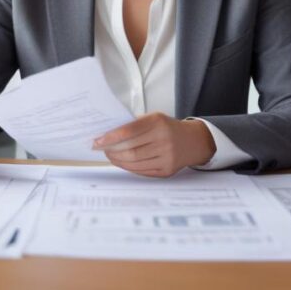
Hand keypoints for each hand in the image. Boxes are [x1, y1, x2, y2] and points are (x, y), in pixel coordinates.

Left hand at [93, 113, 216, 177]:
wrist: (192, 141)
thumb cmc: (168, 128)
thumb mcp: (154, 118)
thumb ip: (133, 124)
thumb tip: (107, 134)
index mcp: (158, 122)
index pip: (128, 131)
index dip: (110, 138)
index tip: (97, 141)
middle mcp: (164, 140)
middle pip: (130, 150)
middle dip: (111, 151)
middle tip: (100, 149)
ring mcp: (167, 157)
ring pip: (134, 163)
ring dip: (117, 160)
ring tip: (110, 155)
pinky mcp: (167, 171)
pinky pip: (142, 171)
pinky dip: (128, 167)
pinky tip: (122, 162)